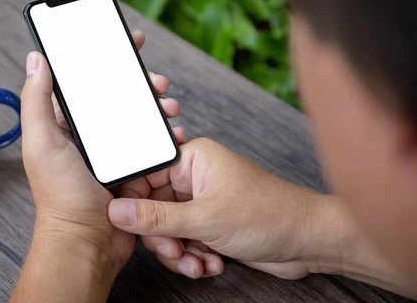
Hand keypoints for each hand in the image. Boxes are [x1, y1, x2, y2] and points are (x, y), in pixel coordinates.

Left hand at [19, 30, 182, 285]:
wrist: (88, 242)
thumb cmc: (60, 196)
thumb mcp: (42, 143)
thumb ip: (37, 101)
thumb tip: (37, 59)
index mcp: (66, 123)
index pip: (87, 80)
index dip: (105, 58)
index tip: (127, 42)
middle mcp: (90, 134)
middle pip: (119, 96)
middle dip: (141, 83)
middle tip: (157, 81)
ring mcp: (113, 151)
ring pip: (139, 117)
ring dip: (157, 107)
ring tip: (170, 108)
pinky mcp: (132, 167)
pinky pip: (152, 142)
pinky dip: (165, 134)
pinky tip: (175, 132)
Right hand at [107, 138, 331, 279]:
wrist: (308, 241)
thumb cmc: (268, 215)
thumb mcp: (205, 218)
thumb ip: (157, 217)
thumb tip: (116, 211)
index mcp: (192, 160)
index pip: (145, 175)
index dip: (135, 202)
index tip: (131, 225)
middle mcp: (195, 178)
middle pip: (153, 208)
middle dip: (163, 236)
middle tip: (175, 250)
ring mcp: (203, 203)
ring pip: (168, 229)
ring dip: (179, 252)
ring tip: (198, 263)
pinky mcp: (211, 225)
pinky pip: (185, 241)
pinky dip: (193, 257)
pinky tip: (211, 264)